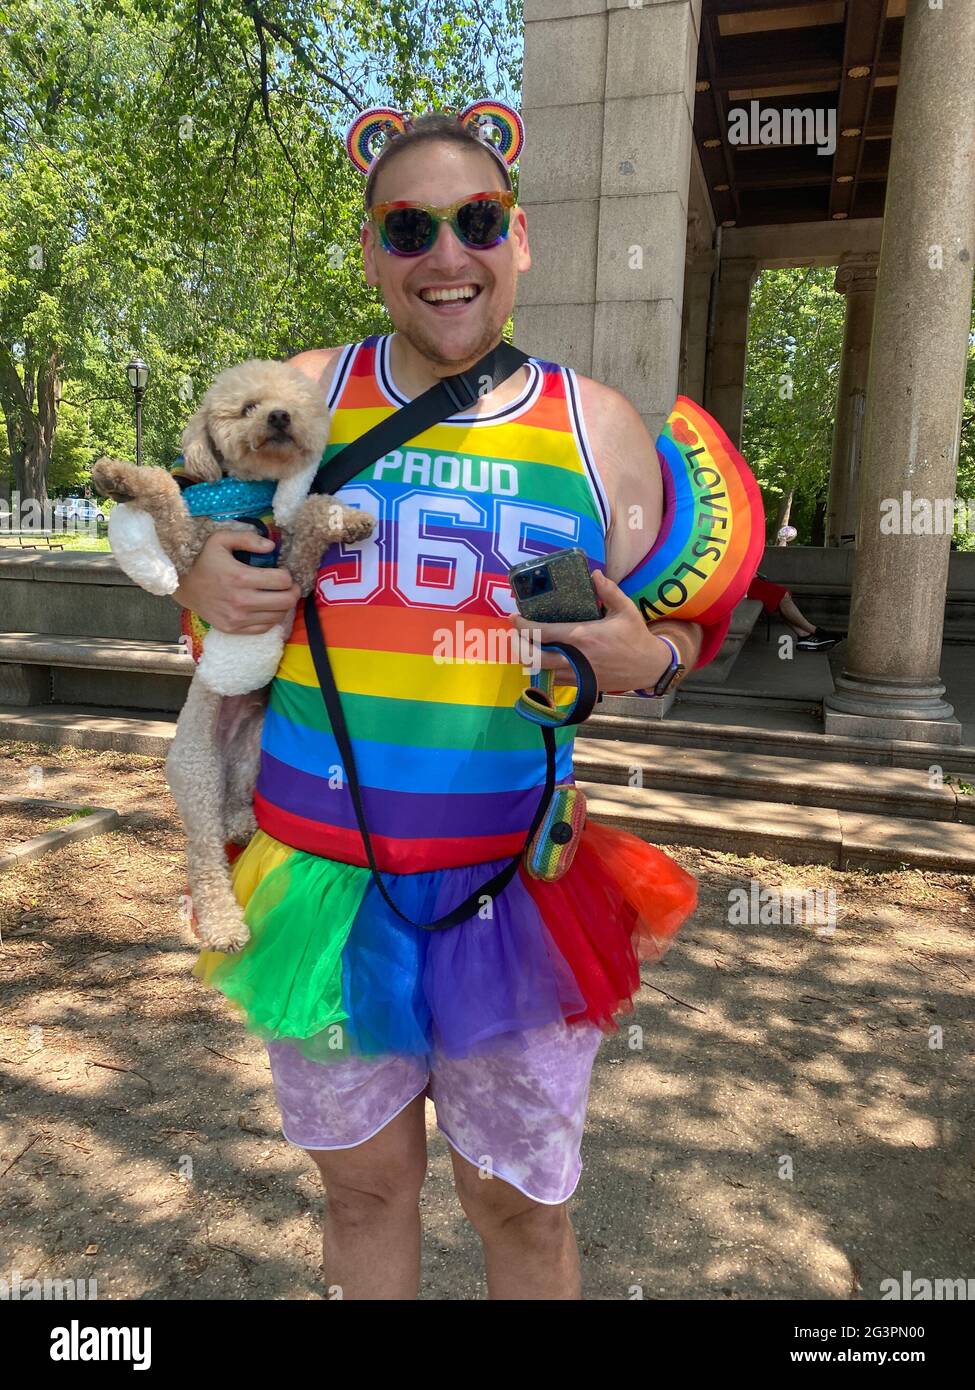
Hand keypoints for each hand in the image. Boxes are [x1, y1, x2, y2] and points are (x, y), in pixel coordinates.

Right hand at [170, 530, 300, 634]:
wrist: (183, 586)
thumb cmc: (204, 560)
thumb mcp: (221, 540)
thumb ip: (248, 539)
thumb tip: (271, 546)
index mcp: (240, 577)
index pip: (282, 581)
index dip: (288, 575)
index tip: (282, 572)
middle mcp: (241, 601)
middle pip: (285, 601)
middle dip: (293, 592)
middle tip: (289, 586)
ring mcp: (238, 618)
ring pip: (278, 616)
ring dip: (284, 606)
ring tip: (279, 596)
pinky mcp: (233, 629)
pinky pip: (264, 628)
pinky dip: (271, 618)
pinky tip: (267, 608)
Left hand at [509, 569, 675, 690]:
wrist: (649, 667)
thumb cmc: (636, 637)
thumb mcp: (625, 609)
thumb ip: (608, 590)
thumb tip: (594, 573)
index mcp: (582, 636)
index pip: (543, 633)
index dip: (524, 626)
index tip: (514, 617)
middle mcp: (575, 657)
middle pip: (534, 658)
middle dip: (519, 646)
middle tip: (516, 635)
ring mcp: (577, 674)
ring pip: (541, 673)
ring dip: (530, 660)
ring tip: (526, 646)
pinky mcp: (582, 685)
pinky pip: (554, 682)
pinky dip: (543, 673)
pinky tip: (542, 661)